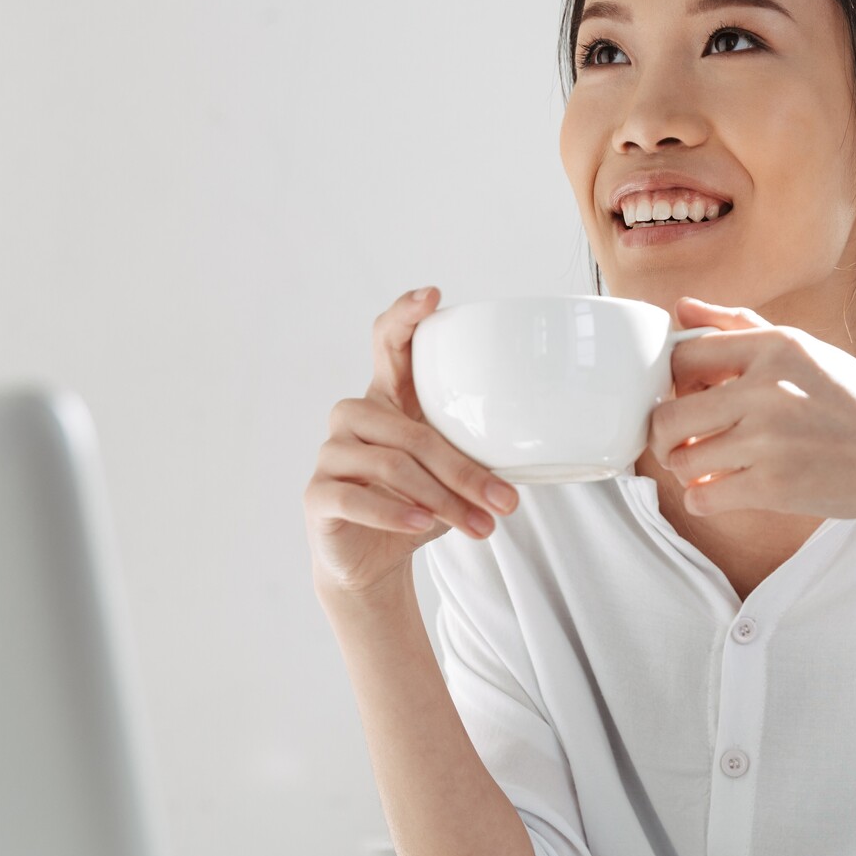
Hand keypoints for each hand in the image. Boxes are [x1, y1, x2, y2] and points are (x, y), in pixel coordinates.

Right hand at [303, 287, 519, 596]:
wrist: (372, 559)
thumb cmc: (418, 503)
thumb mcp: (453, 472)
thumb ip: (477, 449)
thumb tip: (539, 444)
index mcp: (388, 398)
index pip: (387, 341)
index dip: (405, 315)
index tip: (433, 296)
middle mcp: (354, 416)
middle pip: (412, 432)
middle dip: (464, 471)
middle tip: (505, 502)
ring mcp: (331, 452)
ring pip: (392, 465)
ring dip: (443, 500)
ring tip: (480, 527)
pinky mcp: (316, 493)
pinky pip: (356, 497)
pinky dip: (395, 512)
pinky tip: (424, 525)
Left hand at [649, 296, 855, 529]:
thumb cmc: (853, 404)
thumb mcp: (805, 351)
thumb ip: (739, 325)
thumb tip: (680, 308)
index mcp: (776, 346)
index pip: (681, 359)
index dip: (673, 384)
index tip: (687, 399)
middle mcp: (769, 388)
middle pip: (668, 416)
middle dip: (666, 434)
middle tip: (684, 441)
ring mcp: (770, 440)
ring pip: (680, 461)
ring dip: (686, 470)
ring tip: (709, 467)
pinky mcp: (775, 487)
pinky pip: (702, 499)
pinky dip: (703, 500)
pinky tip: (723, 491)